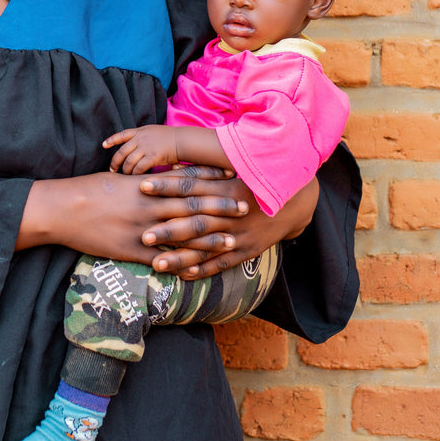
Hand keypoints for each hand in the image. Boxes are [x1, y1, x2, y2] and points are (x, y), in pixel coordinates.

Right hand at [18, 166, 241, 266]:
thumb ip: (143, 181)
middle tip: (245, 208)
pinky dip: (182, 266)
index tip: (232, 177)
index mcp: (147, 186)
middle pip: (193, 206)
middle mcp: (150, 206)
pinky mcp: (132, 252)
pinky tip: (198, 270)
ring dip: (210, 239)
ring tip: (232, 241)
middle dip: (221, 207)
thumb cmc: (89, 189)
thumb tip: (161, 178)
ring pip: (184, 235)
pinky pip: (162, 261)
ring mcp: (142, 231)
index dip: (211, 179)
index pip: (186, 180)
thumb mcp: (119, 179)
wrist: (63, 209)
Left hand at [102, 125, 177, 174]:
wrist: (183, 140)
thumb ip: (144, 137)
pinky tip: (134, 178)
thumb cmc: (171, 137)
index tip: (103, 145)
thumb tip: (136, 145)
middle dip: (115, 162)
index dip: (111, 140)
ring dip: (125, 170)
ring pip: (129, 161)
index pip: (122, 134)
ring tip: (124, 176)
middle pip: (121, 151)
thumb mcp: (154, 131)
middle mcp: (140, 138)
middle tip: (112, 169)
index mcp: (140, 131)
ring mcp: (145, 147)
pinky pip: (139, 168)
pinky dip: (135, 174)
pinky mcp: (152, 157)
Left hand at [140, 171, 318, 279]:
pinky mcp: (248, 251)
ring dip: (181, 257)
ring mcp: (240, 235)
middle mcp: (232, 213)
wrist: (297, 201)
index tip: (142, 186)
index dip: (166, 186)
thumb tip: (174, 165)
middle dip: (169, 229)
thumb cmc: (259, 180)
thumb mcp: (237, 170)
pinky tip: (184, 275)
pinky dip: (204, 270)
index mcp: (228, 187)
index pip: (191, 186)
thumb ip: (207, 171)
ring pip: (206, 247)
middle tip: (143, 235)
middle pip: (196, 221)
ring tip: (156, 264)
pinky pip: (223, 263)